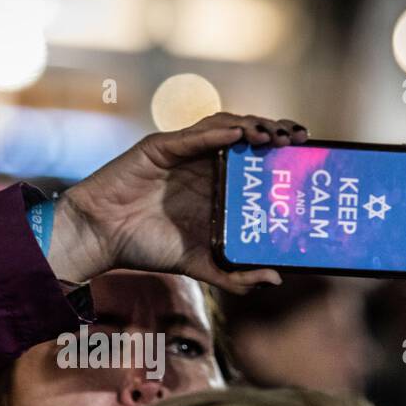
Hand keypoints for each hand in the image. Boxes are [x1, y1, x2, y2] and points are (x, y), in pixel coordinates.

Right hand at [47, 112, 309, 292]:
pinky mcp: (159, 148)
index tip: (305, 151)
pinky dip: (216, 133)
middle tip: (300, 138)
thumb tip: (275, 279)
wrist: (100, 239)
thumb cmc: (143, 247)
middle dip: (274, 132)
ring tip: (273, 135)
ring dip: (251, 127)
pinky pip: (193, 136)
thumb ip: (234, 273)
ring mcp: (181, 153)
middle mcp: (201, 164)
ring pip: (223, 127)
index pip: (253, 158)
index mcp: (213, 185)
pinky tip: (238, 135)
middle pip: (245, 137)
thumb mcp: (198, 264)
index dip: (279, 150)